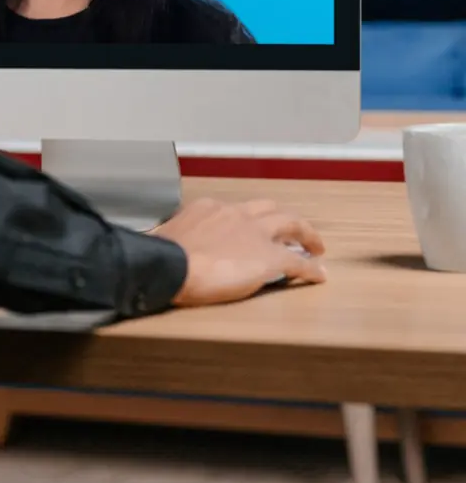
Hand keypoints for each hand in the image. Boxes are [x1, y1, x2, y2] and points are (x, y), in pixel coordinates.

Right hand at [151, 197, 326, 306]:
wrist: (173, 265)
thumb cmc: (163, 253)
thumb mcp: (168, 234)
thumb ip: (180, 236)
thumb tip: (167, 244)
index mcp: (211, 207)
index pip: (236, 210)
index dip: (249, 220)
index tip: (251, 229)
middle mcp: (237, 213)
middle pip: (270, 209)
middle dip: (285, 218)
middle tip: (296, 230)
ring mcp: (255, 234)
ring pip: (290, 224)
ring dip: (306, 234)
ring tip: (315, 246)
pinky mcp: (269, 258)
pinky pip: (298, 262)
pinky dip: (311, 268)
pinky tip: (319, 275)